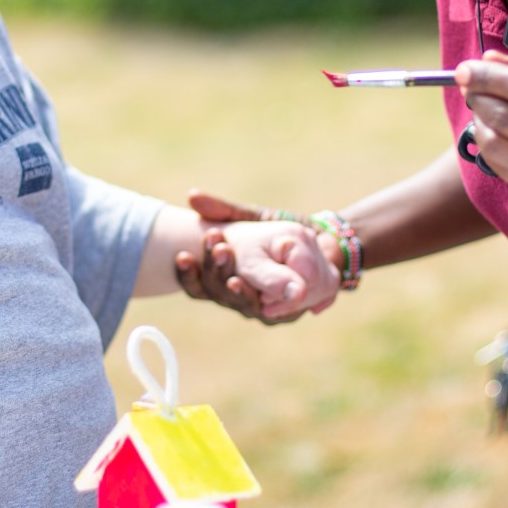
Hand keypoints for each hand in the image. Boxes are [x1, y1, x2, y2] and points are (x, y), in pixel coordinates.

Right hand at [173, 192, 340, 322]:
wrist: (324, 247)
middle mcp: (235, 297)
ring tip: (237, 278)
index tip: (182, 255)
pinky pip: (277, 311)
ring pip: (243, 305)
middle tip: (219, 251)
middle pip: (216, 295)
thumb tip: (192, 195)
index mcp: (220, 276)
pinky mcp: (286, 313)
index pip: (192, 283)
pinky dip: (277, 302)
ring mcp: (259, 307)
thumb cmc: (281, 234)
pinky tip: (275, 292)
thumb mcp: (254, 217)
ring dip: (240, 291)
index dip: (186, 272)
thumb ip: (226, 210)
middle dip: (215, 272)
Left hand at [456, 52, 507, 217]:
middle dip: (478, 96)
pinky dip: (489, 145)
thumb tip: (490, 59)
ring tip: (483, 109)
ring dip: (479, 121)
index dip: (489, 76)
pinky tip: (495, 132)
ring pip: (496, 145)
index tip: (466, 68)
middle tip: (470, 86)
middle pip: (506, 117)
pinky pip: (501, 168)